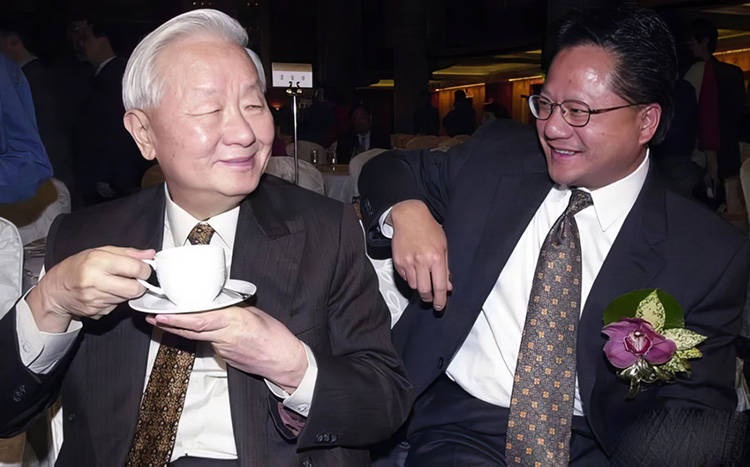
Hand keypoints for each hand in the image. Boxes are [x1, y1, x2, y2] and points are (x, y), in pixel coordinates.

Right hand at [27, 247, 153, 332]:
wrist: (55, 289)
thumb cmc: (77, 267)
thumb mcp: (100, 251)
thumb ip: (127, 253)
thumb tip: (150, 254)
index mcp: (97, 262)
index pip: (135, 269)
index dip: (145, 270)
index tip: (144, 269)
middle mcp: (95, 282)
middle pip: (135, 289)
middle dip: (139, 285)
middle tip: (134, 279)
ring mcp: (95, 300)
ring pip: (126, 299)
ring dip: (125, 292)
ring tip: (113, 283)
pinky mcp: (96, 312)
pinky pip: (116, 307)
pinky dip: (115, 300)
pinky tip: (104, 293)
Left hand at [146, 305, 307, 392]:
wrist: (285, 362)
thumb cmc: (276, 338)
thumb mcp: (256, 315)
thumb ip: (235, 308)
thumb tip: (218, 301)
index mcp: (236, 321)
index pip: (202, 319)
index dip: (180, 318)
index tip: (163, 313)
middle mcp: (227, 336)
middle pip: (193, 329)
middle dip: (170, 323)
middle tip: (151, 316)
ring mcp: (224, 349)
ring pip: (196, 337)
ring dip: (179, 329)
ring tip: (161, 320)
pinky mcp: (224, 357)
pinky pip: (207, 343)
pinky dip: (196, 335)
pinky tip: (187, 330)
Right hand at [389, 200, 451, 309]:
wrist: (409, 216)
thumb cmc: (428, 228)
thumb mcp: (443, 246)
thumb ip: (446, 268)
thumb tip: (447, 286)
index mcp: (435, 257)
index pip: (438, 286)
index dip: (440, 300)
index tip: (440, 306)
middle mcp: (421, 261)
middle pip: (424, 290)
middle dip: (428, 298)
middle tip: (431, 299)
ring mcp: (407, 262)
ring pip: (413, 286)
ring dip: (419, 286)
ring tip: (423, 279)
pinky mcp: (397, 261)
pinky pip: (405, 277)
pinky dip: (410, 278)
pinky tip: (414, 269)